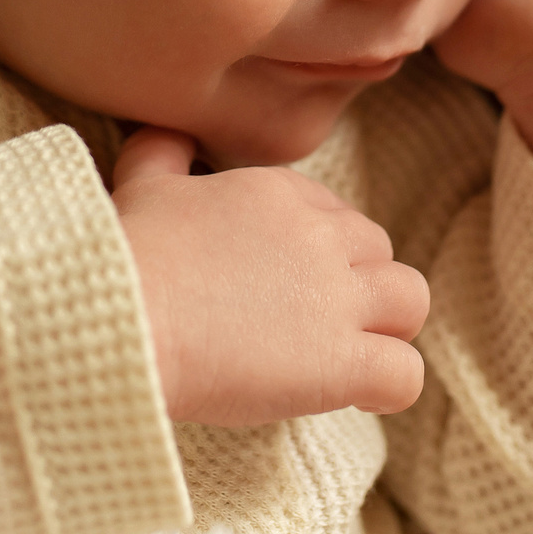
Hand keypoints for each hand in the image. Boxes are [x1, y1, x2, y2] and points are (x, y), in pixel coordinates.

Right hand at [112, 127, 428, 426]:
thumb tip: (170, 137)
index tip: (286, 282)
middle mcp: (320, 236)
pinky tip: (358, 396)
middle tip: (315, 322)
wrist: (121, 319)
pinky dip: (390, 386)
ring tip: (352, 354)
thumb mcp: (142, 183)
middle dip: (357, 284)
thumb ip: (164, 152)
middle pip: (377, 250)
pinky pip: (405, 373)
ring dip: (388, 326)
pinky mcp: (342, 362)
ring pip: (411, 299)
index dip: (317, 250)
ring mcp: (337, 298)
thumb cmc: (124, 257)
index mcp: (279, 193)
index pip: (332, 212)